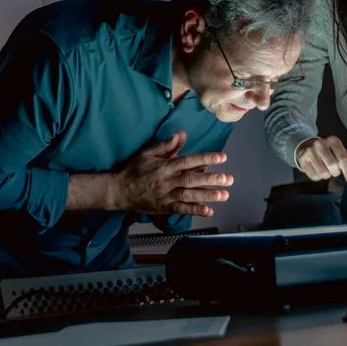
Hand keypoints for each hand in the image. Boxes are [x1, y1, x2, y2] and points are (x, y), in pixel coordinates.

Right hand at [116, 131, 232, 216]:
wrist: (118, 191)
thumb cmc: (133, 170)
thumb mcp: (147, 153)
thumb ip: (165, 145)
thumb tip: (181, 134)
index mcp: (165, 166)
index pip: (188, 160)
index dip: (206, 159)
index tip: (221, 157)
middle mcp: (167, 181)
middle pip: (192, 179)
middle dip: (211, 179)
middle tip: (228, 179)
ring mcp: (166, 195)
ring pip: (189, 195)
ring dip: (207, 195)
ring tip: (223, 195)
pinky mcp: (164, 207)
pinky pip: (181, 209)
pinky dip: (194, 210)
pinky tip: (208, 211)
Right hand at [294, 135, 346, 187]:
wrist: (308, 147)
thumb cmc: (329, 152)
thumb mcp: (342, 152)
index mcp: (333, 141)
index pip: (344, 159)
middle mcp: (321, 144)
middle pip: (333, 166)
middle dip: (336, 172)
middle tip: (333, 169)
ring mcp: (310, 151)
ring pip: (323, 173)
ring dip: (326, 175)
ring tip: (324, 169)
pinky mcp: (302, 159)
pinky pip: (314, 176)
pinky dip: (318, 177)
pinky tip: (317, 169)